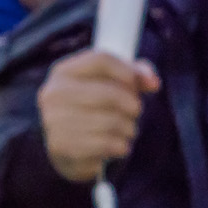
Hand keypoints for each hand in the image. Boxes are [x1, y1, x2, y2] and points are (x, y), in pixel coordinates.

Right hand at [37, 50, 161, 182]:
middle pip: (110, 93)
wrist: (63, 147)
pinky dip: (121, 146)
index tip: (140, 84)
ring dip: (129, 128)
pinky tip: (119, 146)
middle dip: (132, 104)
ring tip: (128, 130)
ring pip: (111, 121)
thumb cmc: (91, 109)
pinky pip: (106, 144)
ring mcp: (55, 121)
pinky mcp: (62, 147)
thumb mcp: (108, 84)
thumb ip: (134, 74)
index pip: (101, 60)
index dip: (128, 71)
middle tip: (135, 111)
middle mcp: (54, 94)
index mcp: (63, 72)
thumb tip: (153, 82)